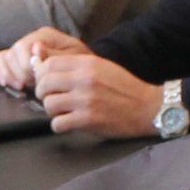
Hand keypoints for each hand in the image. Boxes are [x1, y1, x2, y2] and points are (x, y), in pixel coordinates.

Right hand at [0, 25, 85, 93]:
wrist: (84, 70)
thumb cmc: (81, 65)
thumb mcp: (74, 59)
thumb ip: (55, 55)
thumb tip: (36, 49)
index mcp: (45, 36)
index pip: (23, 47)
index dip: (24, 66)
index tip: (33, 80)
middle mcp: (31, 40)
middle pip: (12, 53)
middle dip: (18, 73)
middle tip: (28, 86)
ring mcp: (22, 50)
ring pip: (3, 58)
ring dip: (8, 75)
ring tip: (21, 87)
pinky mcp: (17, 60)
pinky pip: (0, 62)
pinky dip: (0, 73)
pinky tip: (6, 84)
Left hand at [32, 52, 161, 136]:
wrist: (147, 107)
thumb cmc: (124, 87)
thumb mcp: (101, 67)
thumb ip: (76, 65)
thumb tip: (44, 63)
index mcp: (87, 64)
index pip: (49, 64)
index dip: (42, 74)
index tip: (46, 82)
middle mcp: (84, 80)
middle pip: (44, 84)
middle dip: (43, 93)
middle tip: (52, 98)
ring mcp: (85, 100)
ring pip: (49, 105)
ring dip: (52, 110)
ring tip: (63, 111)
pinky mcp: (87, 120)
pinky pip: (58, 123)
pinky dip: (60, 125)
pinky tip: (69, 123)